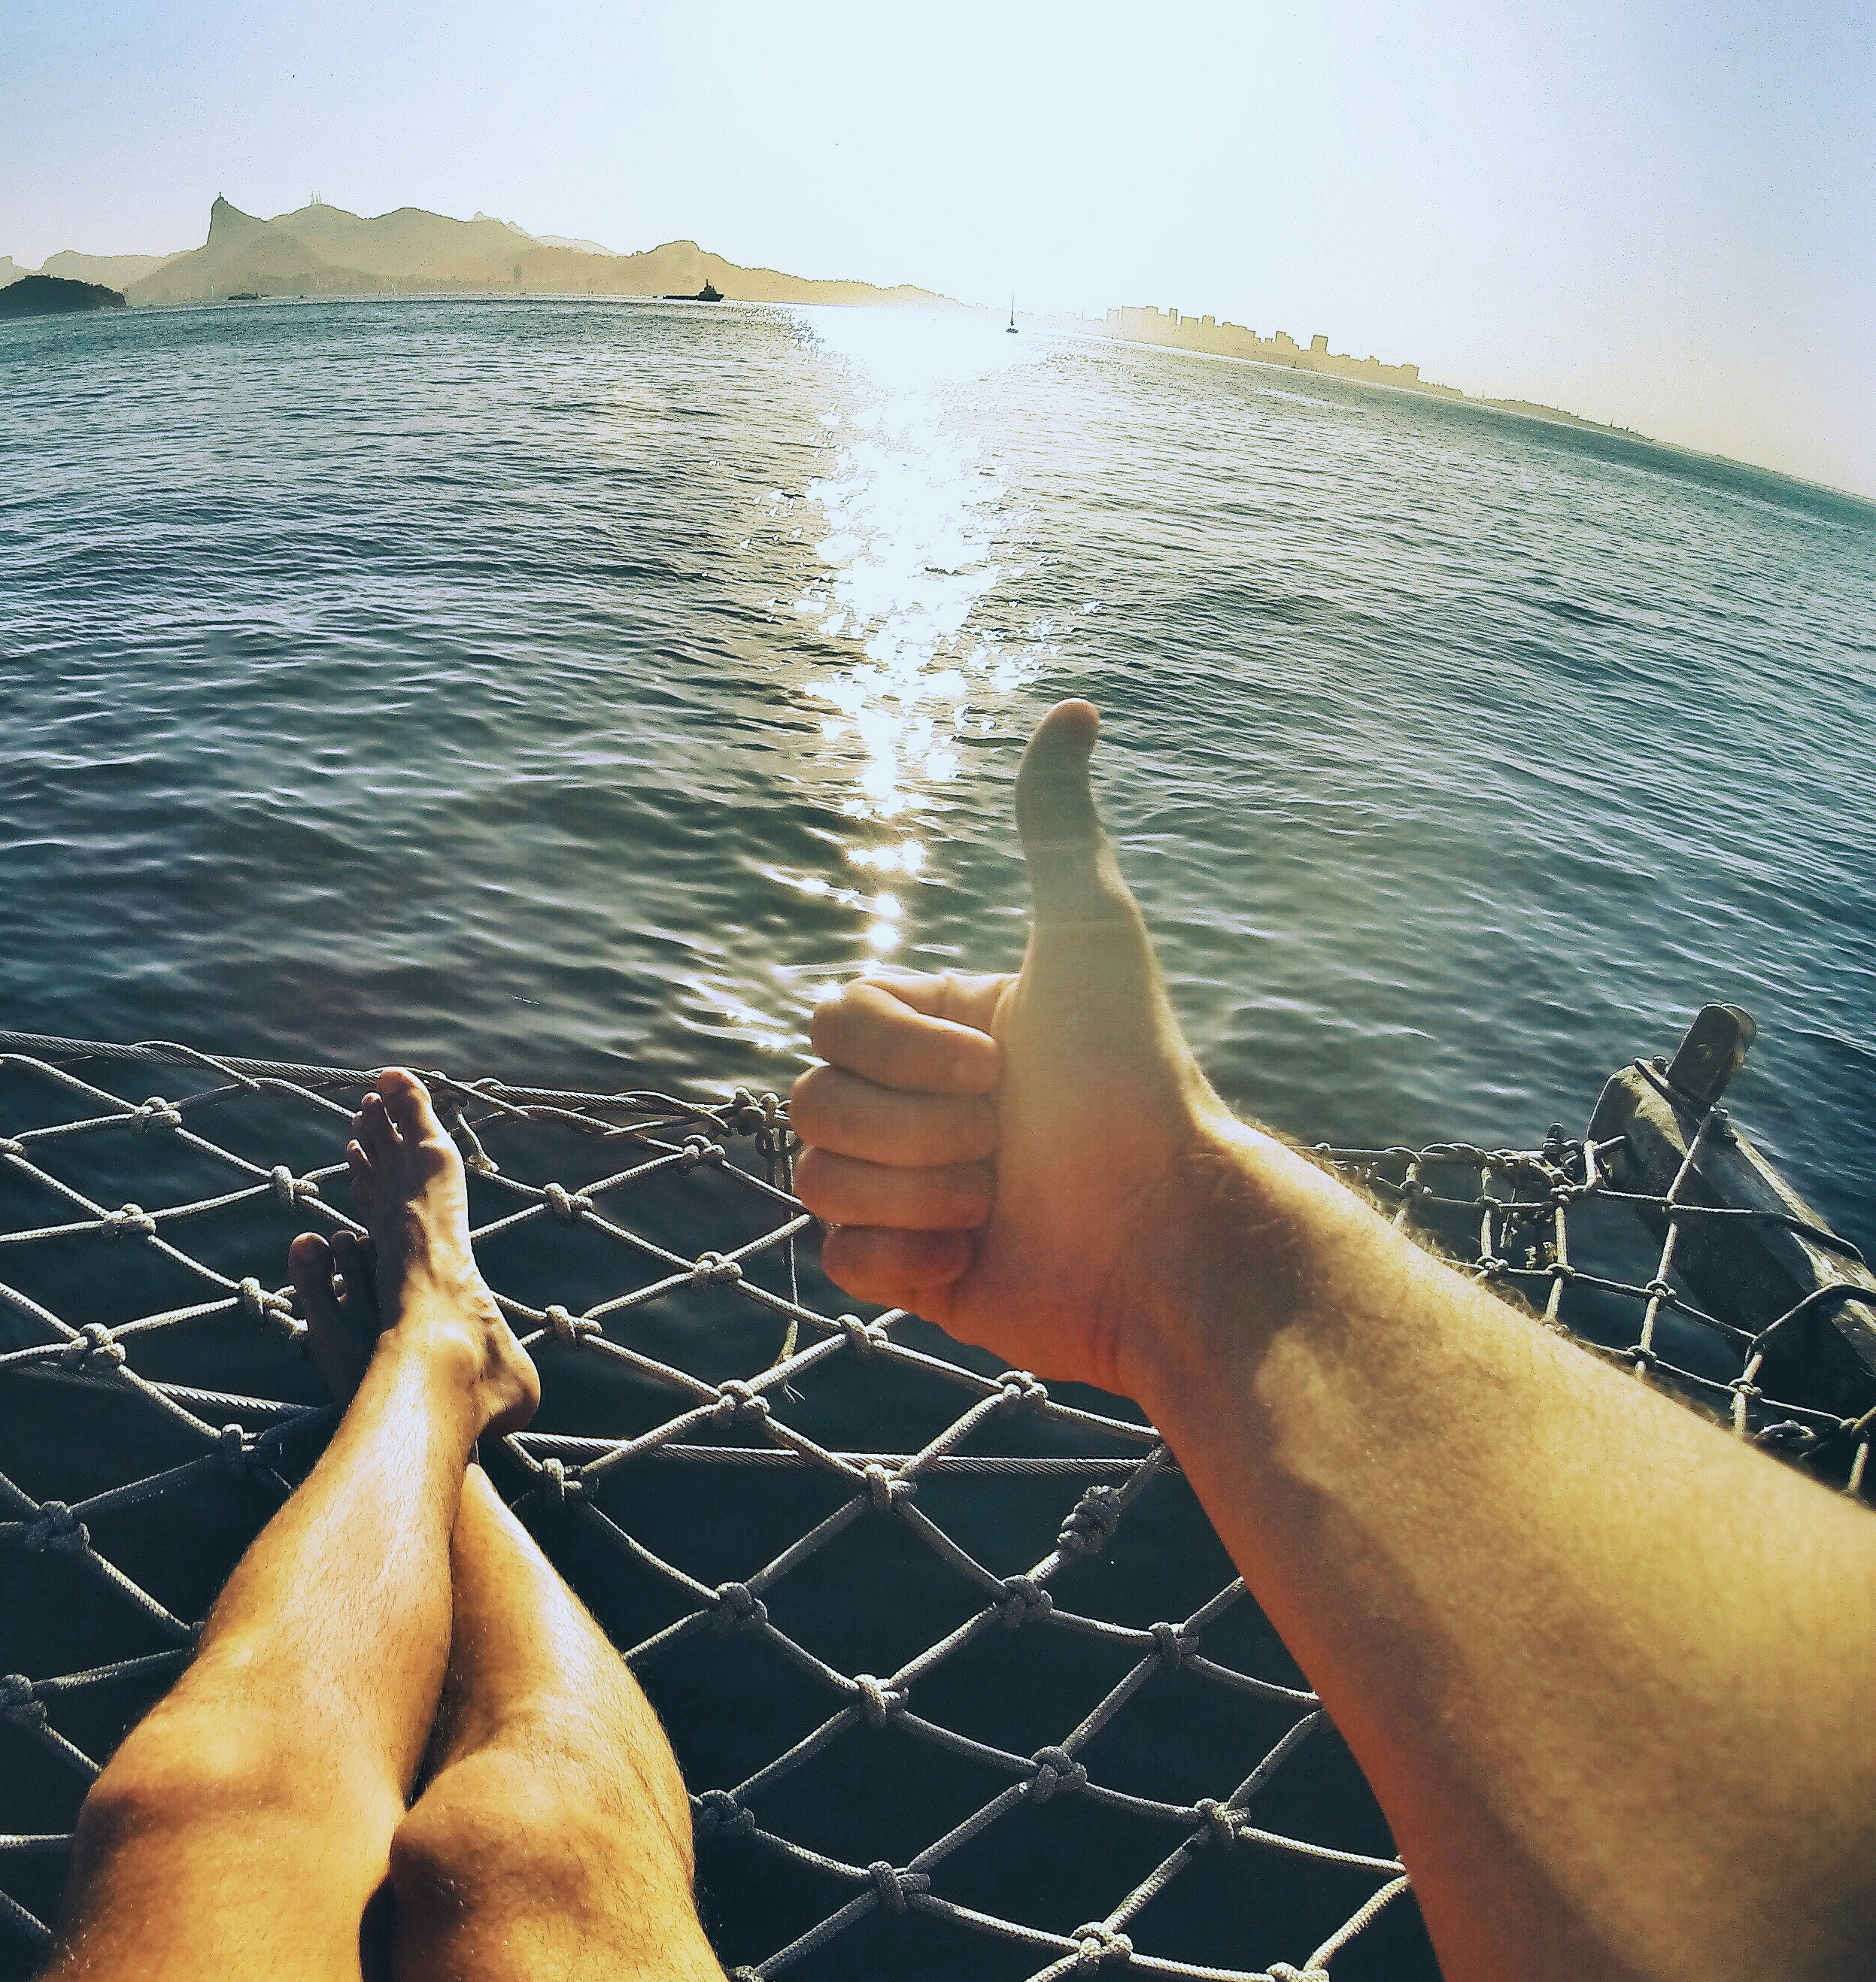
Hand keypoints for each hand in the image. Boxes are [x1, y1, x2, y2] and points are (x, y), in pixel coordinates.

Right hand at [790, 701, 1235, 1398]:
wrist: (1166, 1234)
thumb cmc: (1133, 1083)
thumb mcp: (1090, 936)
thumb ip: (1056, 830)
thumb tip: (1075, 708)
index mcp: (937, 1030)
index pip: (831, 1020)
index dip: (903, 1052)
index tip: (998, 1066)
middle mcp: (913, 1104)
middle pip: (815, 1102)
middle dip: (919, 1129)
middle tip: (1009, 1141)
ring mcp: (905, 1191)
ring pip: (820, 1179)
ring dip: (922, 1192)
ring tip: (1003, 1199)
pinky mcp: (908, 1274)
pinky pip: (841, 1258)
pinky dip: (906, 1258)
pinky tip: (977, 1254)